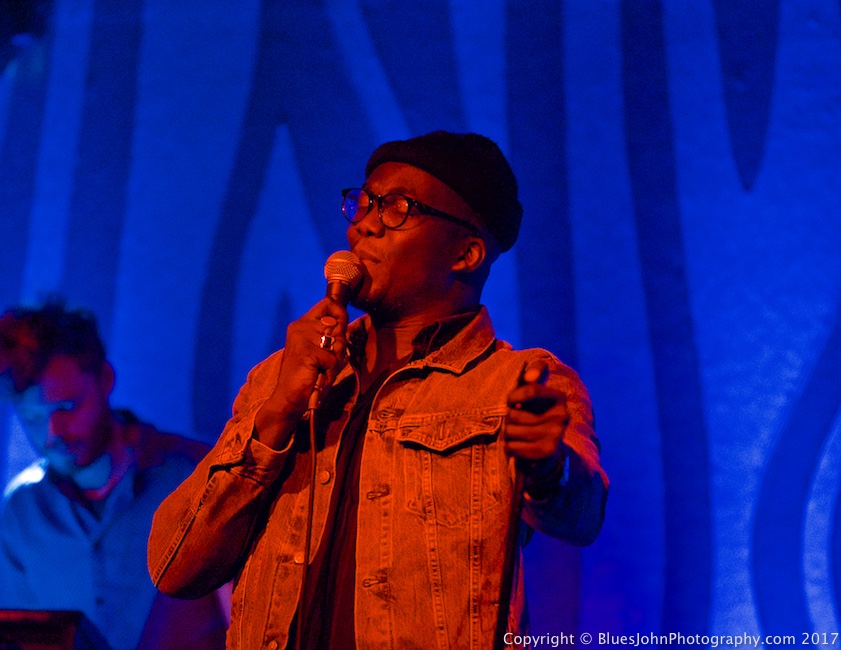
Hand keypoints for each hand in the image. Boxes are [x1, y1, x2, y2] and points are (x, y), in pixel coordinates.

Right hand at [253, 297, 348, 448]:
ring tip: (320, 370)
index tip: (342, 328)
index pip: (327, 304)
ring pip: (337, 343)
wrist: (289, 398)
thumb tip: (345, 324)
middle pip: (337, 324)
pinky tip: (317, 376)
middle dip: (339, 346)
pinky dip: (329, 371)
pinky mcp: (306, 352)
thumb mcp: (323, 351)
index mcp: (302, 324)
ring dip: (334, 361)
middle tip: (326, 362)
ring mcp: (301, 338)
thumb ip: (333, 337)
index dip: (341, 313)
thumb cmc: (308, 375)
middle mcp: (300, 326)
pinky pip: (333, 359)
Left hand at [504, 359, 569, 468]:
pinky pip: (515, 446)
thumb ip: (534, 372)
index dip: (514, 394)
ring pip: (513, 431)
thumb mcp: (533, 391)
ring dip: (506, 432)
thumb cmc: (533, 412)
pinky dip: (509, 446)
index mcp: (559, 397)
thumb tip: (530, 376)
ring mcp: (556, 435)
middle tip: (508, 420)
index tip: (508, 400)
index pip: (533, 389)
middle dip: (507, 417)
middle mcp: (562, 415)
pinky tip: (512, 444)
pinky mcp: (547, 451)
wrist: (545, 447)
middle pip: (517, 414)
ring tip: (509, 431)